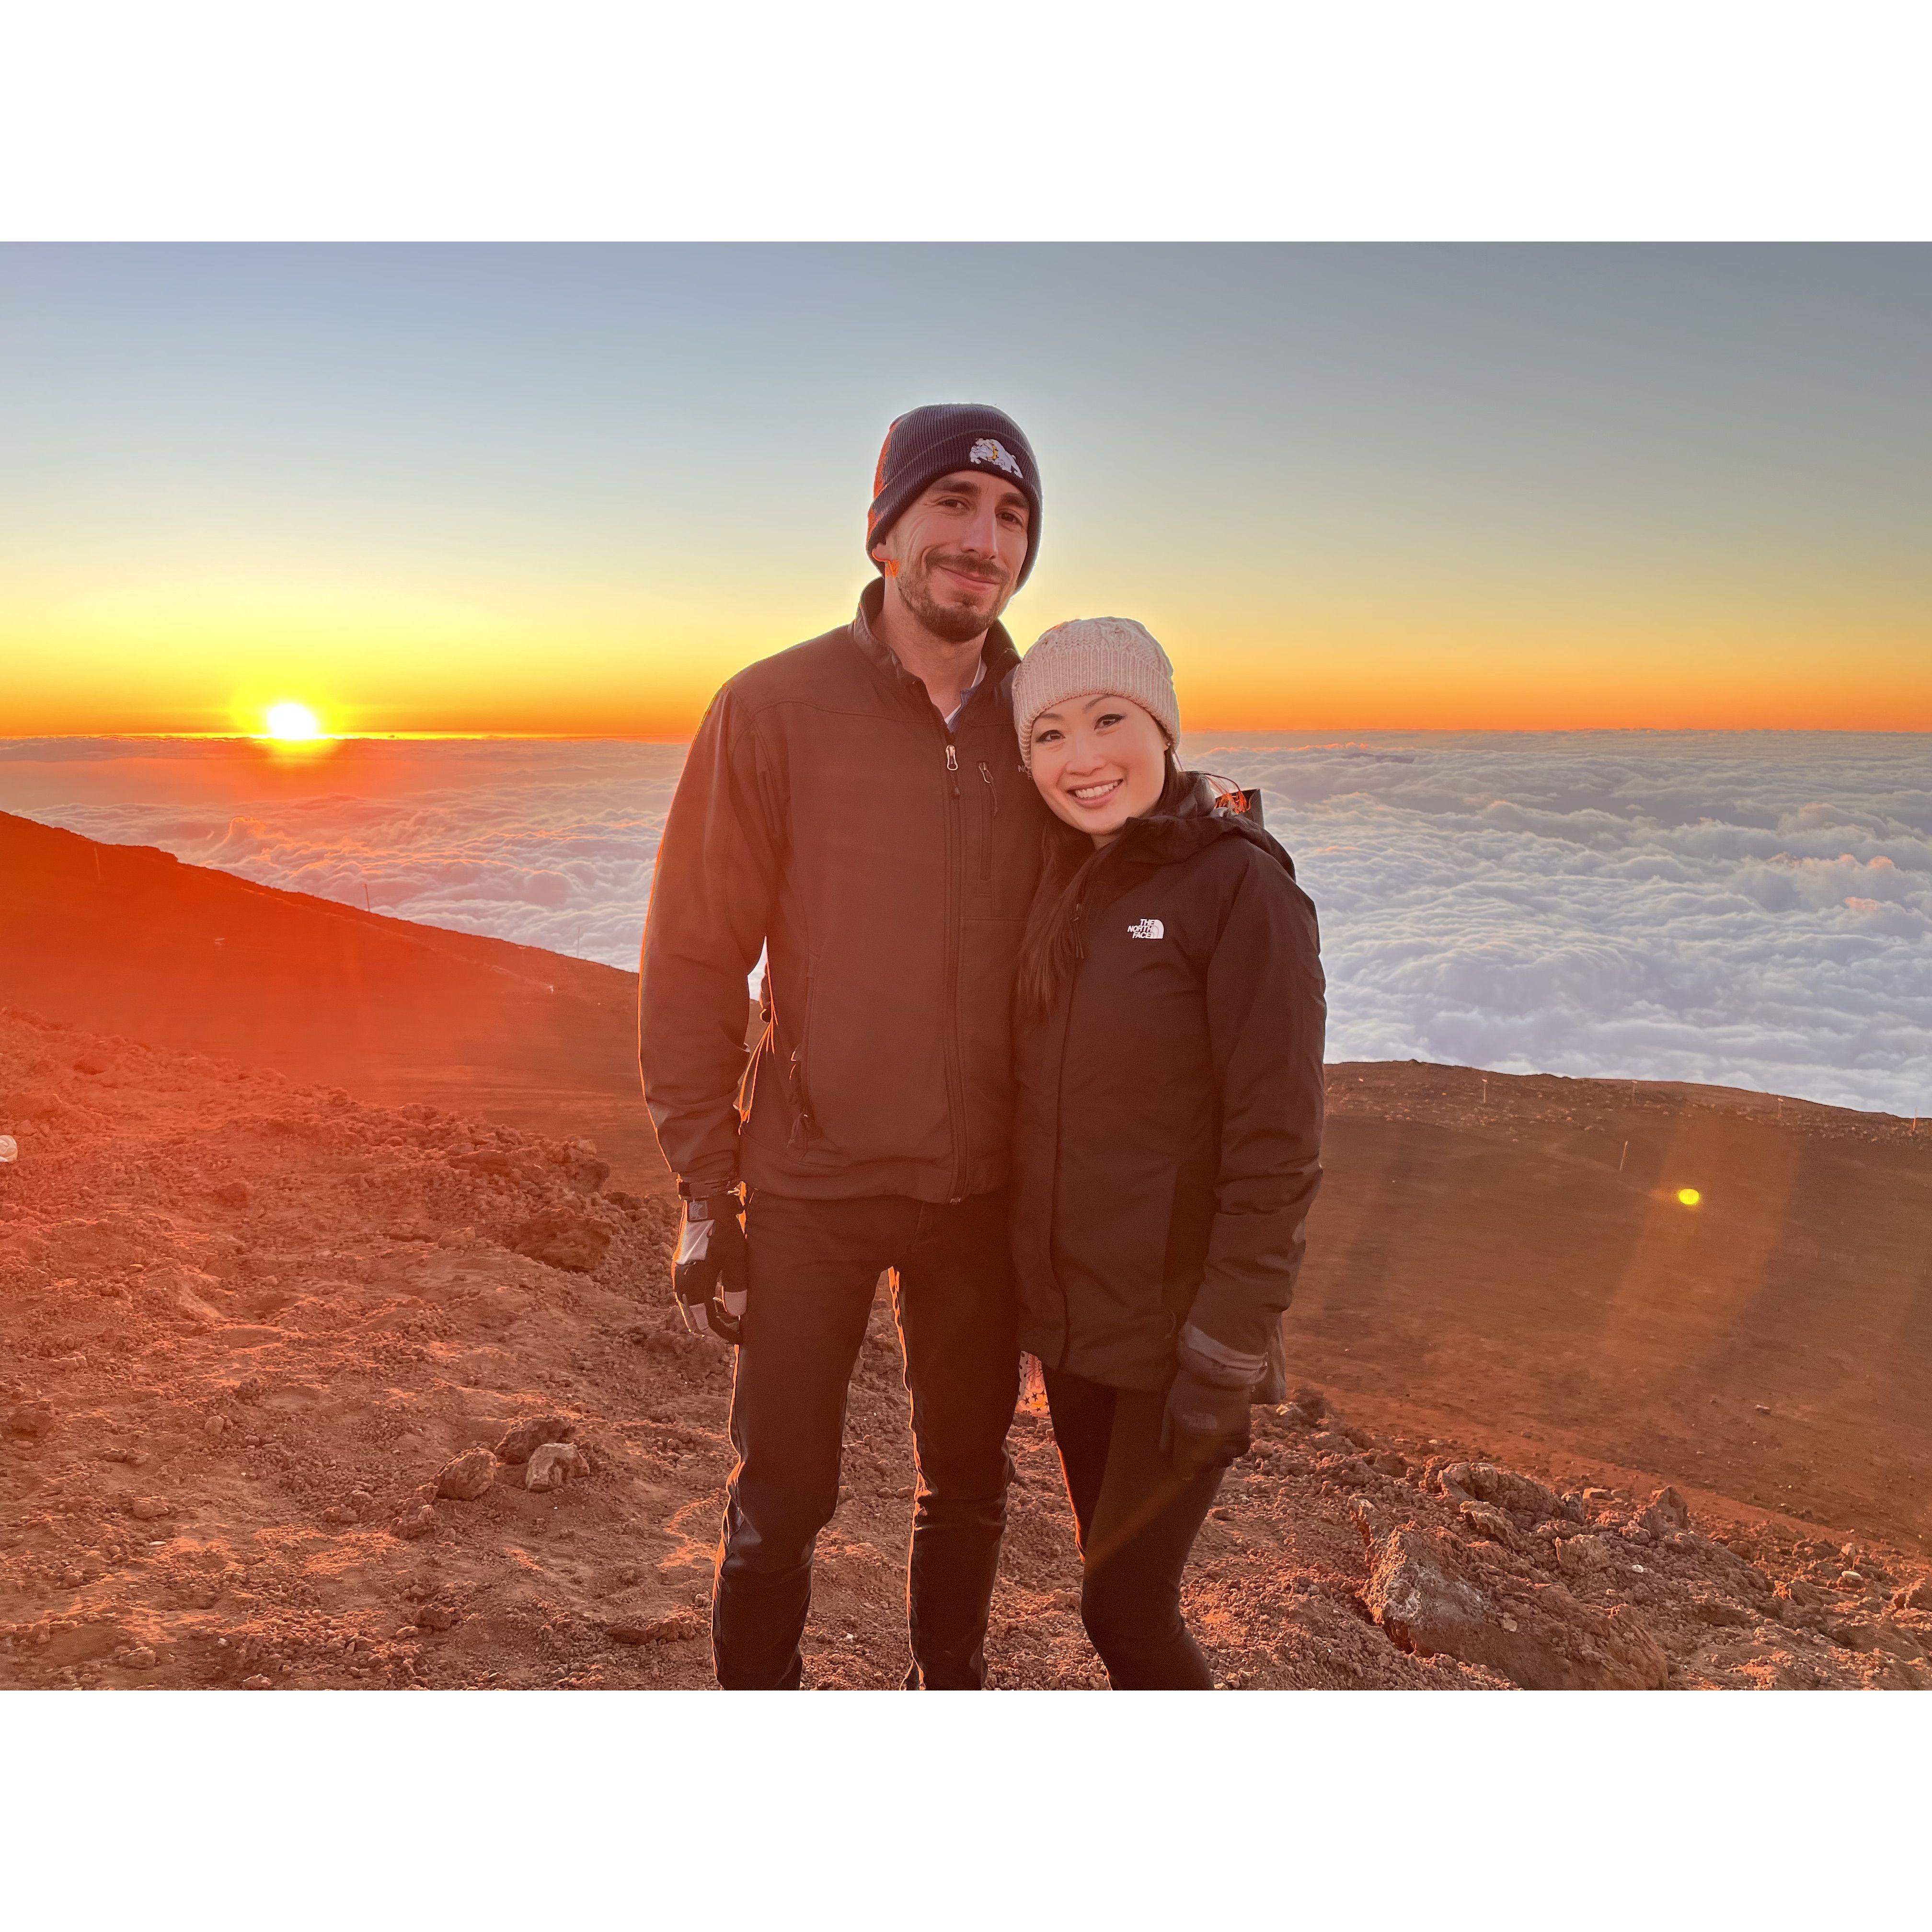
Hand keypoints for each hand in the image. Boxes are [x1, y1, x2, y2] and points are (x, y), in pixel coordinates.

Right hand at [673, 1185, 746, 1343]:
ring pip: (691, 1307)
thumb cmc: (723, 1229)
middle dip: (715, 1328)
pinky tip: (719, 1296)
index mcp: (693, 1286)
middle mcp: (681, 1284)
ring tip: (731, 1314)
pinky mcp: (680, 1266)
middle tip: (737, 1329)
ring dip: (709, 1314)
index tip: (741, 1339)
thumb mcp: (736, 1257)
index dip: (724, 1334)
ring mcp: (678, 1275)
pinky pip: (689, 1294)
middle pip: (695, 1319)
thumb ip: (736, 1287)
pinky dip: (703, 1302)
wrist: (704, 1202)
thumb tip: (737, 1314)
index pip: (707, 1323)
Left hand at [1159, 1369, 1251, 1480]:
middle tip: (1196, 1446)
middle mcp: (1209, 1452)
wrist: (1218, 1374)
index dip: (1182, 1465)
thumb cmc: (1188, 1389)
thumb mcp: (1170, 1409)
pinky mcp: (1243, 1434)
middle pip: (1204, 1468)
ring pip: (1222, 1461)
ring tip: (1213, 1443)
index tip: (1182, 1457)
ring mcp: (1227, 1444)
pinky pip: (1239, 1451)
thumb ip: (1167, 1433)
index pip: (1185, 1471)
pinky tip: (1228, 1438)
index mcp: (1188, 1446)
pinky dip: (1234, 1447)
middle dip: (1199, 1462)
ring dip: (1217, 1456)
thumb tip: (1164, 1452)